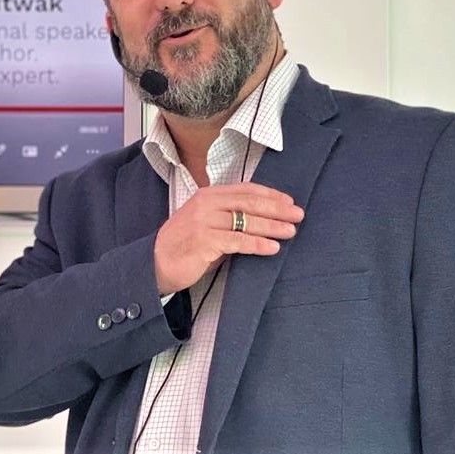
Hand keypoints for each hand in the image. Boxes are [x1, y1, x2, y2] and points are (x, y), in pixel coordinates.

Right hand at [152, 182, 304, 294]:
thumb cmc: (185, 245)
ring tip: (291, 231)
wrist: (155, 263)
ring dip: (272, 226)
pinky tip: (273, 248)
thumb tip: (264, 220)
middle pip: (249, 202)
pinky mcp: (204, 241)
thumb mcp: (207, 223)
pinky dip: (258, 244)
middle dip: (277, 208)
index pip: (245, 190)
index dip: (270, 194)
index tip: (289, 201)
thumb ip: (229, 218)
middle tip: (298, 215)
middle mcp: (206, 204)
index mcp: (208, 195)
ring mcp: (204, 221)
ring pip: (246, 221)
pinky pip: (238, 241)